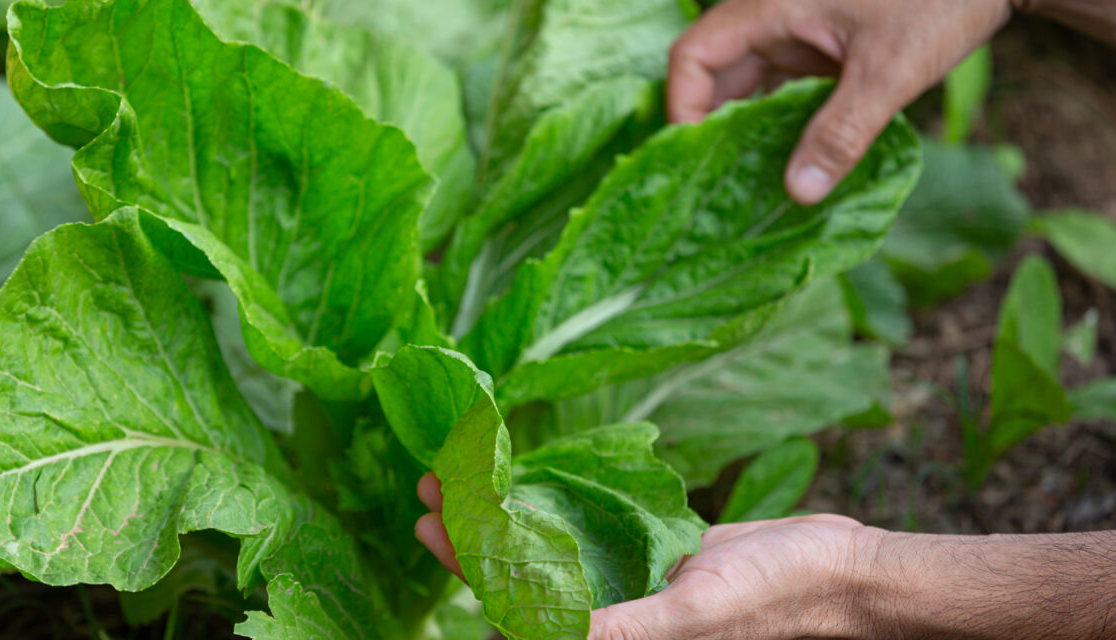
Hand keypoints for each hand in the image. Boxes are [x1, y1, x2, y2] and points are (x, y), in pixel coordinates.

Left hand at [414, 472, 878, 639]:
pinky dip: (557, 507)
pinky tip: (530, 481)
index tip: (430, 523)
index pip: (518, 605)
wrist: (837, 568)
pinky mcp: (650, 552)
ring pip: (549, 548)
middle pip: (521, 572)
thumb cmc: (774, 597)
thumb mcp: (695, 611)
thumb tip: (547, 633)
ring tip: (465, 475)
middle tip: (430, 486)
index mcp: (614, 636)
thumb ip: (626, 628)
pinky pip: (590, 530)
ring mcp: (630, 579)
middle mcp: (613, 610)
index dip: (468, 566)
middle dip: (473, 533)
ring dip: (506, 515)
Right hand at [667, 0, 1012, 204]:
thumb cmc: (940, 1)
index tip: (695, 158)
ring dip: (747, 133)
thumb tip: (798, 194)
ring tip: (750, 185)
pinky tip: (791, 165)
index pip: (693, 56)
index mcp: (770, 7)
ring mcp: (797, 34)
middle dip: (712, 130)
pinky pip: (783, 91)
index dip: (682, 107)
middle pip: (714, 76)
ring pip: (748, 87)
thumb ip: (842, 132)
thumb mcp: (890, 70)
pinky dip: (781, 127)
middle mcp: (772, 18)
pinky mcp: (822, 50)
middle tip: (719, 187)